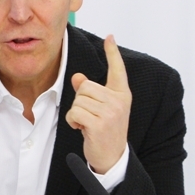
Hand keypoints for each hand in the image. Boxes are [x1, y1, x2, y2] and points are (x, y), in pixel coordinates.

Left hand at [66, 35, 131, 173]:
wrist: (112, 157)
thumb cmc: (105, 131)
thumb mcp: (100, 109)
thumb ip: (90, 92)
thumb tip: (78, 77)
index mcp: (121, 95)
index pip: (117, 70)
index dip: (113, 53)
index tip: (110, 37)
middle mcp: (119, 100)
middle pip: (85, 86)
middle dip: (81, 101)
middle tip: (91, 117)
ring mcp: (110, 112)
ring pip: (78, 99)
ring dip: (76, 113)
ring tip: (88, 124)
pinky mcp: (99, 123)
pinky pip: (74, 112)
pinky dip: (72, 121)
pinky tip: (83, 129)